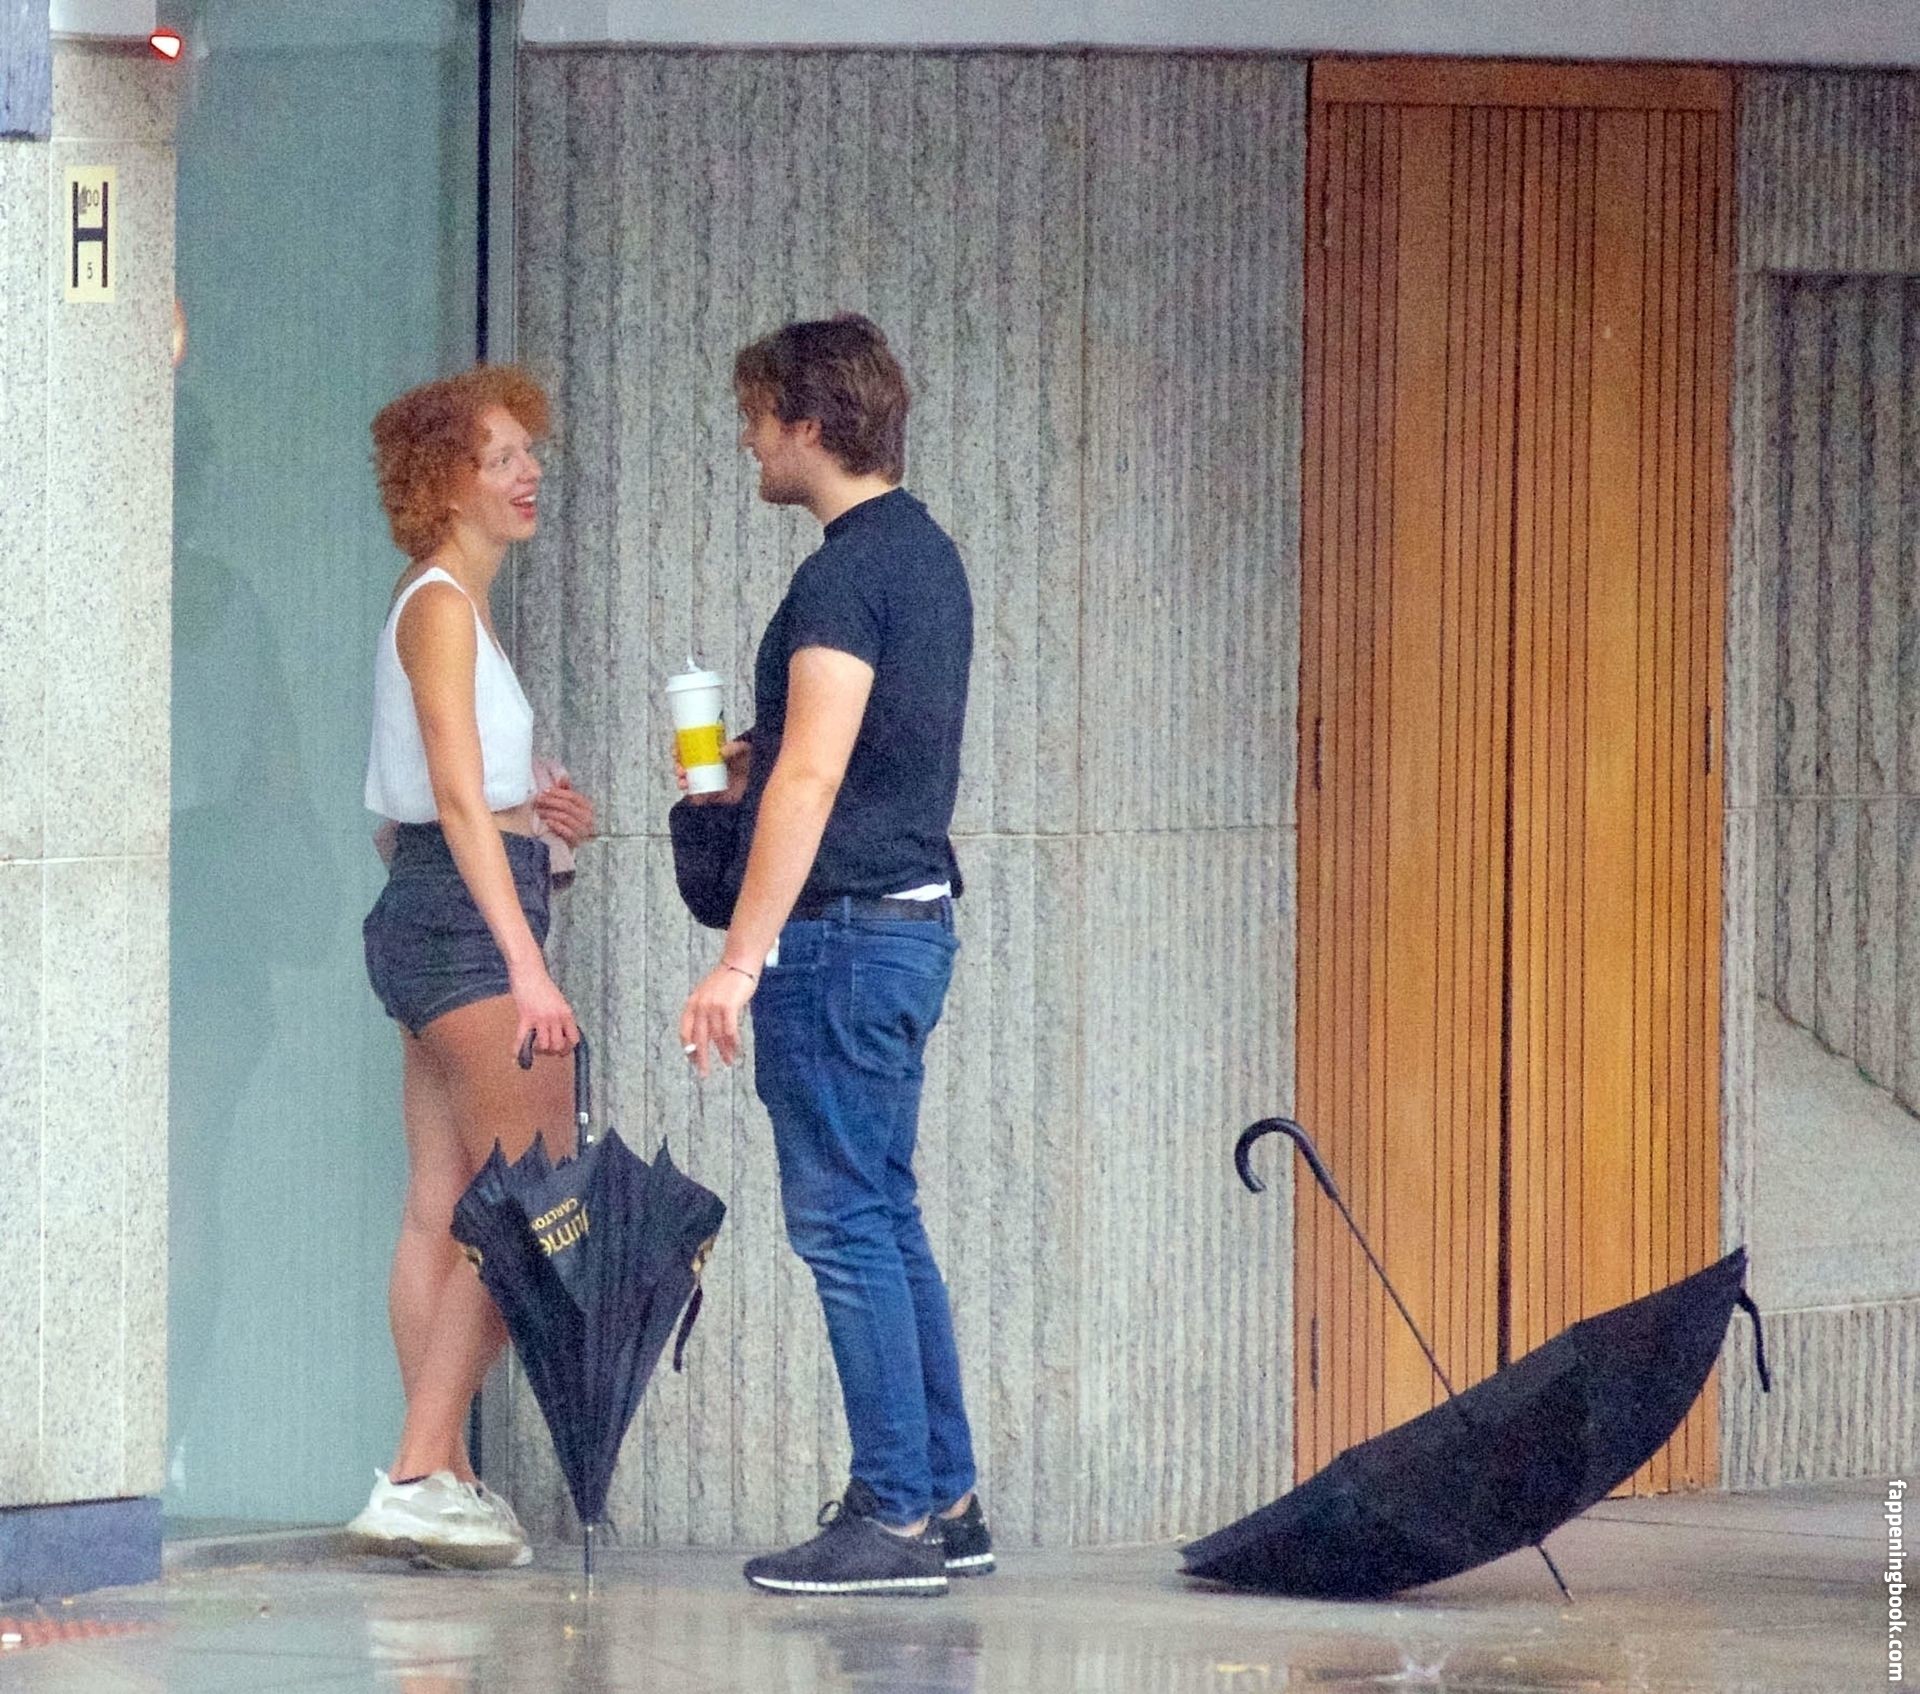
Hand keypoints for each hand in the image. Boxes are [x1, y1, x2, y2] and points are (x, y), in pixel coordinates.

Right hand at [510, 958, 578, 1060]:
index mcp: (566, 1013)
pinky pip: (522, 1039)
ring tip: (534, 1047)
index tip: (562, 1050)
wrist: (529, 971)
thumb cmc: (542, 984)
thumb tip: (560, 1033)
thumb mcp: (559, 1000)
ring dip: (538, 1050)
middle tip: (545, 1048)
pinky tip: (515, 1055)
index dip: (568, 1048)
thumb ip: (561, 1016)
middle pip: (558, 1046)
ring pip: (544, 1046)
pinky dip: (518, 1050)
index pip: (574, 1039)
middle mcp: (556, 1017)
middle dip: (552, 1051)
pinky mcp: (526, 1017)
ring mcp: (541, 1018)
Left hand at [533, 773, 595, 846]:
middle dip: (551, 802)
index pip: (572, 796)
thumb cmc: (566, 822)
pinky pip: (566, 831)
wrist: (567, 844)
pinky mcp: (577, 841)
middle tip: (538, 800)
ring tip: (539, 811)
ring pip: (565, 817)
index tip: (544, 791)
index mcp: (587, 806)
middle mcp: (588, 818)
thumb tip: (562, 778)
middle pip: (567, 806)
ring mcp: (584, 830)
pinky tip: (546, 822)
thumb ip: (565, 791)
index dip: (557, 793)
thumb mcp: (567, 805)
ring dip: (550, 813)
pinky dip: (554, 825)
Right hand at [677, 737, 750, 806]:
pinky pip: (699, 798)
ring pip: (689, 782)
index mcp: (710, 752)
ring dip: (682, 782)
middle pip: (685, 766)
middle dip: (678, 767)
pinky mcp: (714, 796)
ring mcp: (709, 781)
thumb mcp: (745, 749)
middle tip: (679, 768)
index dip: (679, 750)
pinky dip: (694, 798)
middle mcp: (707, 766)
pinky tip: (692, 796)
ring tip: (682, 781)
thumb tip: (721, 751)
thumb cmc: (753, 760)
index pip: (689, 749)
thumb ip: (735, 748)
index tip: (675, 752)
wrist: (763, 779)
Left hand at [679, 960, 756, 1078]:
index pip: (685, 1032)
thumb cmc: (726, 981)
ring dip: (723, 1052)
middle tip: (704, 1074)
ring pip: (716, 1037)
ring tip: (729, 1062)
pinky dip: (733, 1043)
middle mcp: (700, 1006)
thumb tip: (705, 1036)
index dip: (689, 1049)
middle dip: (701, 1058)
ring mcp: (713, 1006)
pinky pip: (729, 1031)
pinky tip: (737, 1050)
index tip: (693, 1062)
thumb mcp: (708, 996)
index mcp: (692, 1004)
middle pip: (698, 1038)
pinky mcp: (728, 1006)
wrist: (739, 963)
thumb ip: (703, 1012)